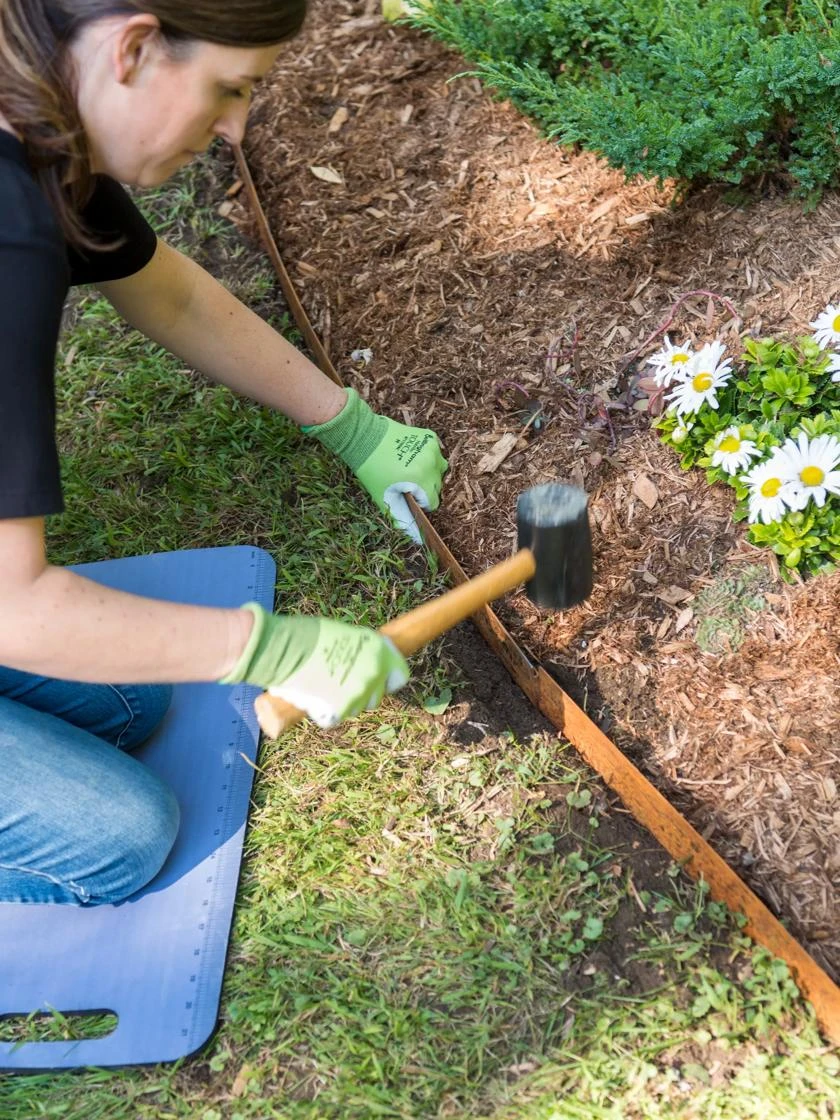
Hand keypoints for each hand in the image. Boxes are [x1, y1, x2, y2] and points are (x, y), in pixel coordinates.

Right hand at [220, 603, 408, 728]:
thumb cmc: (307, 636)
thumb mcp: (343, 634)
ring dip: (344, 704)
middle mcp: (374, 672)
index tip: (378, 680)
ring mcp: (359, 692)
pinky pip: (336, 719)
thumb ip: (358, 651)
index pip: (400, 675)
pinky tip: (313, 701)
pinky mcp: (341, 710)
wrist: (284, 648)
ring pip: (357, 708)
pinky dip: (325, 714)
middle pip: (377, 695)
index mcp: (378, 650)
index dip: (387, 679)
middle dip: (363, 693)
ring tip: (324, 690)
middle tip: (342, 685)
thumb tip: (361, 662)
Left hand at [303, 389, 447, 542]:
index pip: (433, 502)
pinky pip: (435, 454)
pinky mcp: (430, 437)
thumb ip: (402, 518)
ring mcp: (432, 448)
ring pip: (439, 470)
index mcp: (421, 479)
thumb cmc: (372, 469)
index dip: (419, 502)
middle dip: (423, 487)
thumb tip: (417, 539)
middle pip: (437, 486)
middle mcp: (431, 463)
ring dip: (428, 473)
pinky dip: (427, 458)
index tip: (405, 495)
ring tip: (408, 468)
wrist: (364, 436)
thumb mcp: (384, 497)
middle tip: (403, 481)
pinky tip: (409, 456)